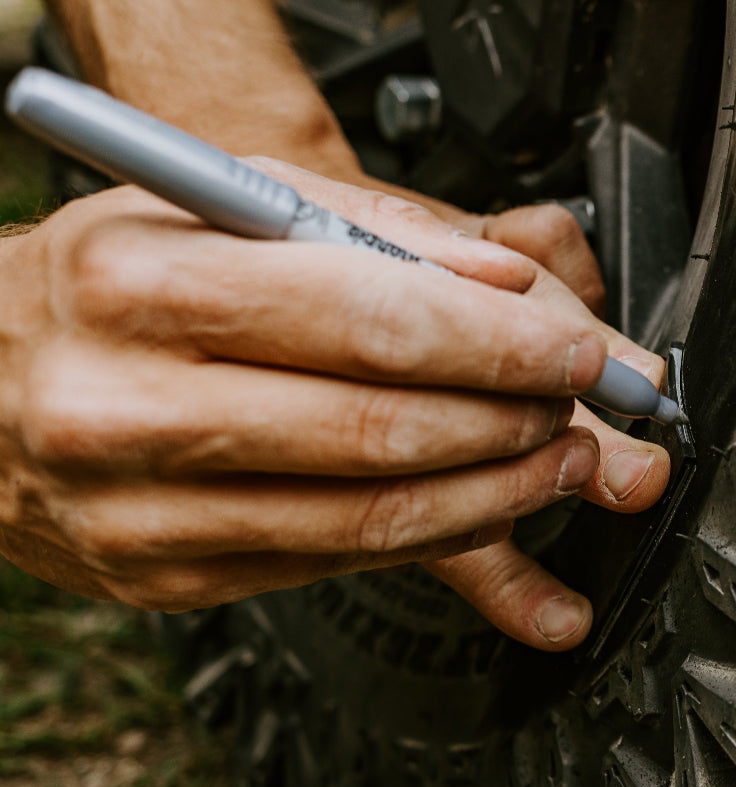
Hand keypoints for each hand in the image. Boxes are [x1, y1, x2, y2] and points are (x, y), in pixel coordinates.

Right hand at [0, 161, 667, 640]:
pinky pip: (337, 563)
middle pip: (381, 428)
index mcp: (138, 282)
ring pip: (371, 516)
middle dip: (512, 420)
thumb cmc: (108, 280)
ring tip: (559, 459)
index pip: (368, 319)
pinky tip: (483, 500)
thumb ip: (370, 232)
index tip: (576, 349)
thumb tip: (507, 283)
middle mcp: (126, 405)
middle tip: (577, 404)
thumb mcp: (216, 206)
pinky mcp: (170, 580)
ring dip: (495, 490)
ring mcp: (142, 512)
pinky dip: (435, 532)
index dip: (499, 342)